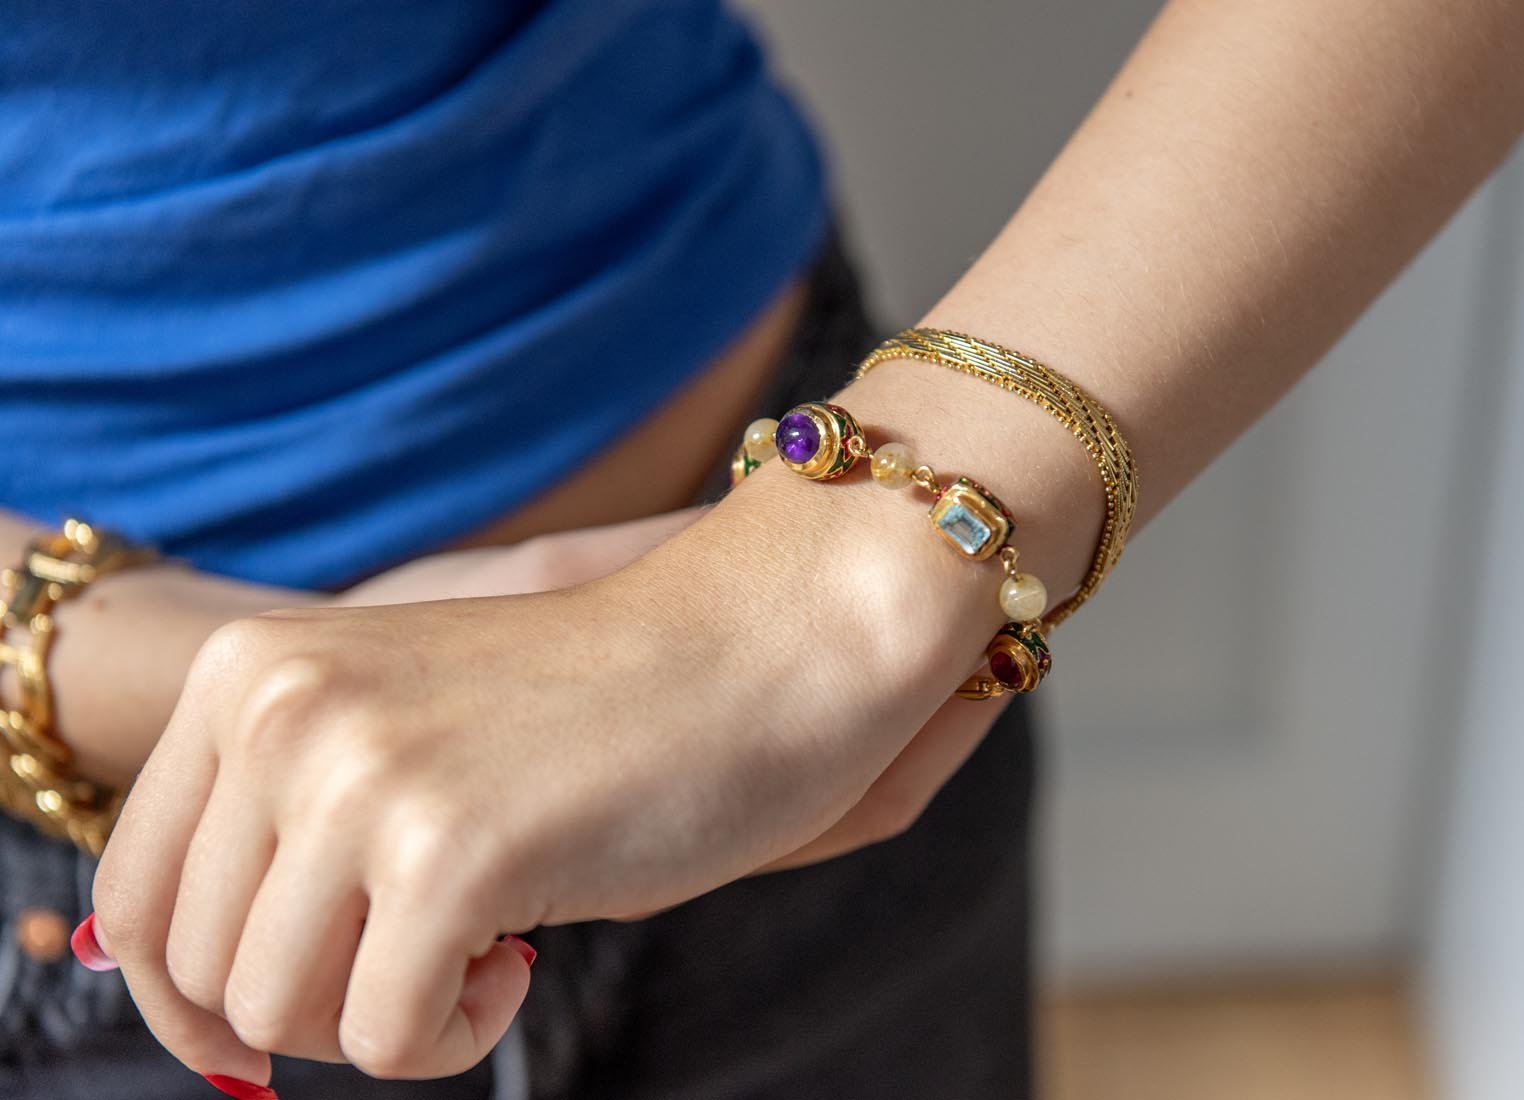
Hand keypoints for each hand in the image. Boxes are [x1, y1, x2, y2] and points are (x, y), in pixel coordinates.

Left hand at [85, 466, 987, 1087]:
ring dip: (386, 1015)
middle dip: (314, 1005)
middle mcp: (282, 712)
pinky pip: (387, 1041)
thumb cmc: (607, 703)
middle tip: (432, 957)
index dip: (188, 997)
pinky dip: (455, 1034)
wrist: (766, 637)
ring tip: (485, 945)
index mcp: (255, 673)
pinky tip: (525, 955)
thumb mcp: (406, 733)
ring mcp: (359, 777)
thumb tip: (212, 1010)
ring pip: (281, 1017)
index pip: (133, 893)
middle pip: (205, 972)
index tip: (280, 1025)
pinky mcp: (449, 851)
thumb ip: (293, 821)